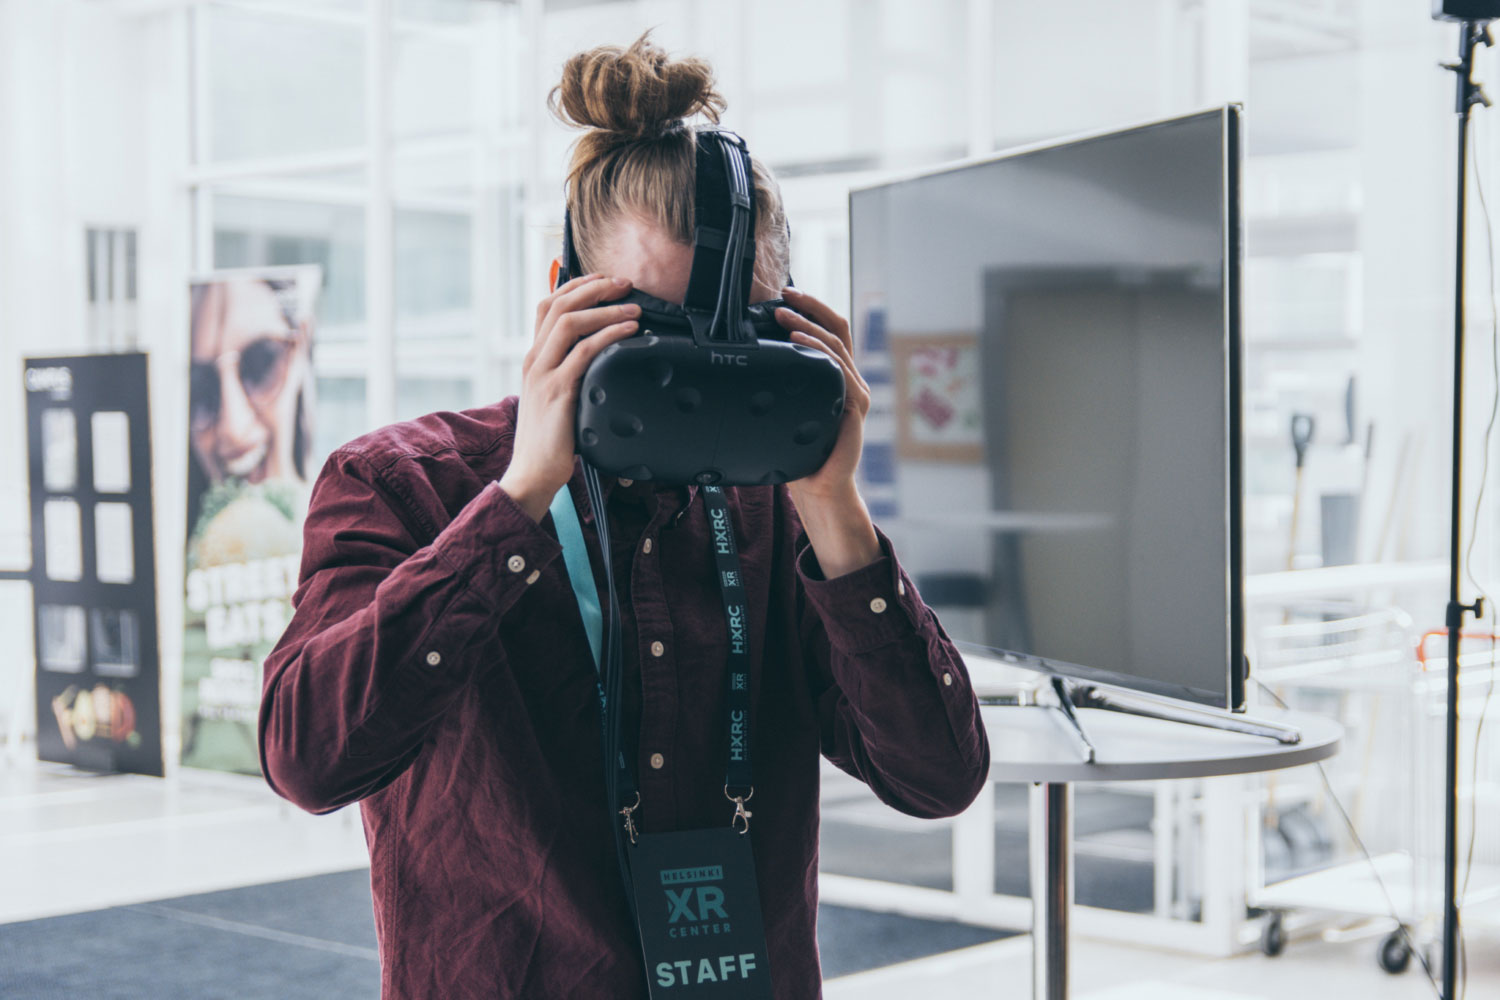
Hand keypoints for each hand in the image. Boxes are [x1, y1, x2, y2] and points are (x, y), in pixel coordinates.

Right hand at [500, 274, 640, 520]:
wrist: (533, 472)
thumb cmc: (552, 440)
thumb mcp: (558, 398)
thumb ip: (572, 375)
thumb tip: (604, 359)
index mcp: (534, 358)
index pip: (547, 306)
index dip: (576, 286)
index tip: (603, 279)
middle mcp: (534, 360)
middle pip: (558, 305)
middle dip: (594, 288)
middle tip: (624, 284)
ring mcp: (543, 374)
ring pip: (570, 322)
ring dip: (606, 309)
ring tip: (634, 309)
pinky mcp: (557, 391)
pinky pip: (584, 352)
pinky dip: (609, 336)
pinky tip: (629, 332)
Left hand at [774, 287, 870, 502]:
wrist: (821, 487)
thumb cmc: (802, 452)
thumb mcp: (788, 411)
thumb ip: (780, 388)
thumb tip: (744, 365)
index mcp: (837, 377)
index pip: (832, 330)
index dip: (813, 308)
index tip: (787, 294)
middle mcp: (851, 379)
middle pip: (837, 328)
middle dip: (810, 307)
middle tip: (783, 297)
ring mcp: (855, 392)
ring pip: (836, 345)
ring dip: (809, 325)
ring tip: (784, 317)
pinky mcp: (854, 407)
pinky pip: (838, 371)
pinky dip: (818, 352)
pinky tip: (799, 344)